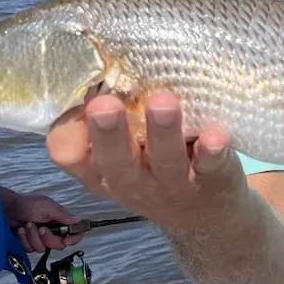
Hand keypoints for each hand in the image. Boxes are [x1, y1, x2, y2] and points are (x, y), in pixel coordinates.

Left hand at [0, 187, 84, 252]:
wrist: (5, 208)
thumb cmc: (27, 204)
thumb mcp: (47, 206)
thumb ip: (63, 215)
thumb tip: (79, 220)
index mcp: (60, 221)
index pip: (74, 233)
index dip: (74, 239)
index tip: (66, 240)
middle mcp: (52, 231)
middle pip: (59, 245)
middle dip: (48, 238)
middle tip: (41, 228)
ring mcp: (40, 239)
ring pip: (43, 248)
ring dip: (33, 237)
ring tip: (26, 225)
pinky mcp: (28, 244)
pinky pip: (30, 250)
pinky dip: (24, 240)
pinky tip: (19, 231)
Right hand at [45, 91, 245, 235]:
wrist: (207, 220)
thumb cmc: (155, 172)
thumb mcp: (123, 157)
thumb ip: (109, 123)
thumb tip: (97, 62)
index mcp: (101, 171)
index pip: (68, 154)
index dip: (67, 131)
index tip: (77, 101)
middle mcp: (131, 181)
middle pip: (113, 160)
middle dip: (108, 133)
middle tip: (104, 105)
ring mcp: (172, 184)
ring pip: (165, 160)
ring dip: (163, 132)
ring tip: (164, 102)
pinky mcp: (212, 180)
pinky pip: (210, 166)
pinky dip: (212, 150)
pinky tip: (216, 135)